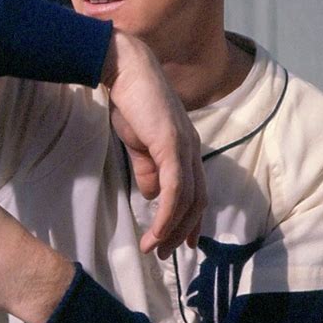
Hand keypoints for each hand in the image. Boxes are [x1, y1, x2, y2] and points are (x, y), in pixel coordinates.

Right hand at [102, 30, 206, 258]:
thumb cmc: (130, 100)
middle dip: (182, 230)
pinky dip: (166, 216)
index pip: (197, 189)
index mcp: (186, 146)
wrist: (125, 69)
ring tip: (154, 249)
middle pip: (197, 200)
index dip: (191, 218)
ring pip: (187, 200)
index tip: (181, 241)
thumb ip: (147, 167)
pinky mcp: (171, 145)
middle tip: (165, 253)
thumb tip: (152, 195)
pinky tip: (153, 231)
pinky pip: (175, 190)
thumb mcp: (137, 141)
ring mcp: (184, 146)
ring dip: (171, 229)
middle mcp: (191, 148)